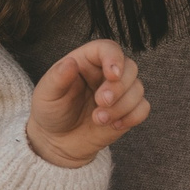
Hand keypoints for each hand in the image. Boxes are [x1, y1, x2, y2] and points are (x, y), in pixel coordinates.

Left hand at [25, 39, 146, 166]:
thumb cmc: (51, 111)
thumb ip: (57, 78)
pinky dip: (132, 117)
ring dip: (122, 106)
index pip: (108, 49)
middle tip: (100, 102)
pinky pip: (143, 108)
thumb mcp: (46, 94)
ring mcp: (119, 92)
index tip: (112, 75)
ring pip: (138, 89)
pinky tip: (114, 125)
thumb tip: (70, 62)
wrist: (57, 140)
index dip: (114, 59)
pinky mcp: (127, 111)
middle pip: (130, 68)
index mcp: (86, 61)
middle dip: (119, 88)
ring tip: (98, 119)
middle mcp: (105, 73)